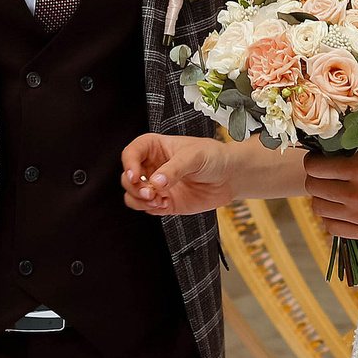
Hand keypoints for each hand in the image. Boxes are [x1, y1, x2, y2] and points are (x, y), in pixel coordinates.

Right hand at [121, 133, 238, 215]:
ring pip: (132, 195)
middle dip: (134, 187)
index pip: (131, 153)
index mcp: (155, 148)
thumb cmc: (213, 157)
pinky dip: (151, 209)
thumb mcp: (194, 156)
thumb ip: (175, 169)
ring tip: (158, 201)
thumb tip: (156, 182)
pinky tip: (165, 205)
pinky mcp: (164, 202)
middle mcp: (152, 167)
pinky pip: (147, 208)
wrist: (229, 177)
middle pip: (127, 177)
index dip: (129, 164)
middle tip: (150, 192)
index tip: (135, 175)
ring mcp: (156, 186)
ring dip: (139, 200)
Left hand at [303, 146, 357, 238]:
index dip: (312, 161)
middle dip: (315, 179)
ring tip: (333, 191)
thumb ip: (353, 142)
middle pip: (313, 188)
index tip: (318, 160)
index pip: (314, 167)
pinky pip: (332, 228)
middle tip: (324, 175)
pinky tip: (340, 208)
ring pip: (319, 209)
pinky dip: (331, 217)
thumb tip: (322, 140)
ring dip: (322, 198)